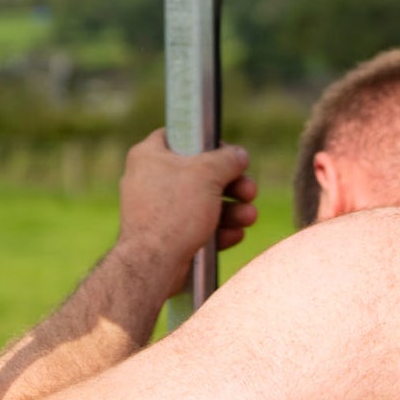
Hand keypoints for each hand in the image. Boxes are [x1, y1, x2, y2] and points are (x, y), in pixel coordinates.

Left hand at [117, 130, 257, 296]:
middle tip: (250, 190)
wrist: (153, 263)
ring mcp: (156, 210)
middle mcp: (149, 180)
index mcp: (149, 155)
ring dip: (230, 210)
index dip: (206, 141)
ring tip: (249, 216)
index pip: (180, 136)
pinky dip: (217, 230)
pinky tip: (235, 234)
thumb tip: (239, 155)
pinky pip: (195, 227)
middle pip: (198, 173)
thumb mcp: (207, 174)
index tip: (228, 152)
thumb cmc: (174, 211)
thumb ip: (227, 159)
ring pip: (201, 203)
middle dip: (230, 184)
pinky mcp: (165, 237)